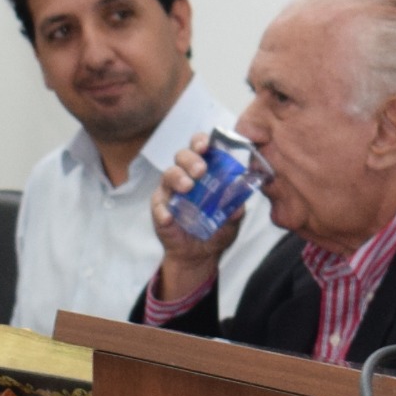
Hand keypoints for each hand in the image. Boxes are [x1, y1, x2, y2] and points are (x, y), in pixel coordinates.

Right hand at [147, 132, 229, 302]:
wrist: (201, 254)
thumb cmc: (217, 228)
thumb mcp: (232, 220)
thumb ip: (235, 210)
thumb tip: (237, 206)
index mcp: (205, 172)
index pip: (200, 148)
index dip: (201, 142)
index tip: (206, 146)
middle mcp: (186, 176)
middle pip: (182, 156)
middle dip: (191, 159)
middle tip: (201, 170)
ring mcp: (171, 192)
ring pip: (168, 175)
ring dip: (177, 178)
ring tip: (187, 187)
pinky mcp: (160, 209)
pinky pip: (158, 205)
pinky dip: (163, 210)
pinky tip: (169, 217)